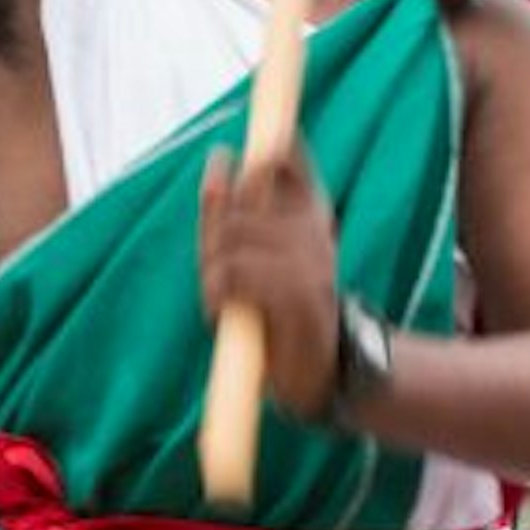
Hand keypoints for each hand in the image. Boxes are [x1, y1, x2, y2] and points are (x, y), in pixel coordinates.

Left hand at [196, 150, 345, 419]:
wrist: (316, 374)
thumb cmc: (276, 315)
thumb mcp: (251, 256)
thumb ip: (232, 212)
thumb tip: (219, 155)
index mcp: (309, 213)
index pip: (286, 156)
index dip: (258, 155)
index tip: (225, 161)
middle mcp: (315, 229)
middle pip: (245, 193)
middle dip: (213, 230)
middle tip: (214, 271)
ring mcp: (311, 258)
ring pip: (235, 234)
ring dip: (212, 269)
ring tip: (218, 297)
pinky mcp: (300, 293)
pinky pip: (238, 273)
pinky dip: (217, 293)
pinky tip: (221, 313)